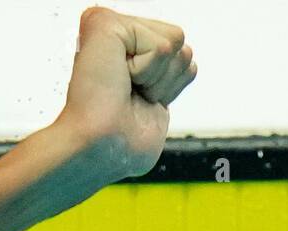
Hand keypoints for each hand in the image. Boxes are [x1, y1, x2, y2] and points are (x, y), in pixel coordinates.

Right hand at [55, 6, 196, 180]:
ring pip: (175, 42)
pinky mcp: (106, 23)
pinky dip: (148, 72)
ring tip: (124, 90)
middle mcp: (116, 38)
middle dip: (166, 81)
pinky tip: (120, 80)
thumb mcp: (157, 109)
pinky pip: (162, 44)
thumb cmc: (120, 142)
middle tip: (130, 97)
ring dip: (156, 78)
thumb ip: (170, 79)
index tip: (138, 105)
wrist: (100, 149)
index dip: (169, 88)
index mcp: (125, 58)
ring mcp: (109, 27)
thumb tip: (187, 60)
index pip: (180, 57)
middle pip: (182, 46)